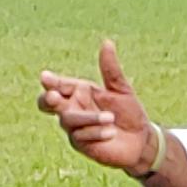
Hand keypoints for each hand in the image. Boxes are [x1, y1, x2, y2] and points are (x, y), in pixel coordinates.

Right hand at [37, 40, 155, 173]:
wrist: (141, 140)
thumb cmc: (129, 112)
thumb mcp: (121, 88)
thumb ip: (111, 68)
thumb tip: (107, 42)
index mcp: (78, 91)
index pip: (58, 84)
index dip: (50, 82)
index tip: (46, 77)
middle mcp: (71, 108)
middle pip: (46, 104)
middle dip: (47, 99)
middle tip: (54, 96)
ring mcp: (74, 127)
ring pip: (68, 120)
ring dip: (89, 118)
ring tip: (111, 118)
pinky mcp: (80, 144)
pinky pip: (80, 136)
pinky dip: (96, 132)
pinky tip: (111, 133)